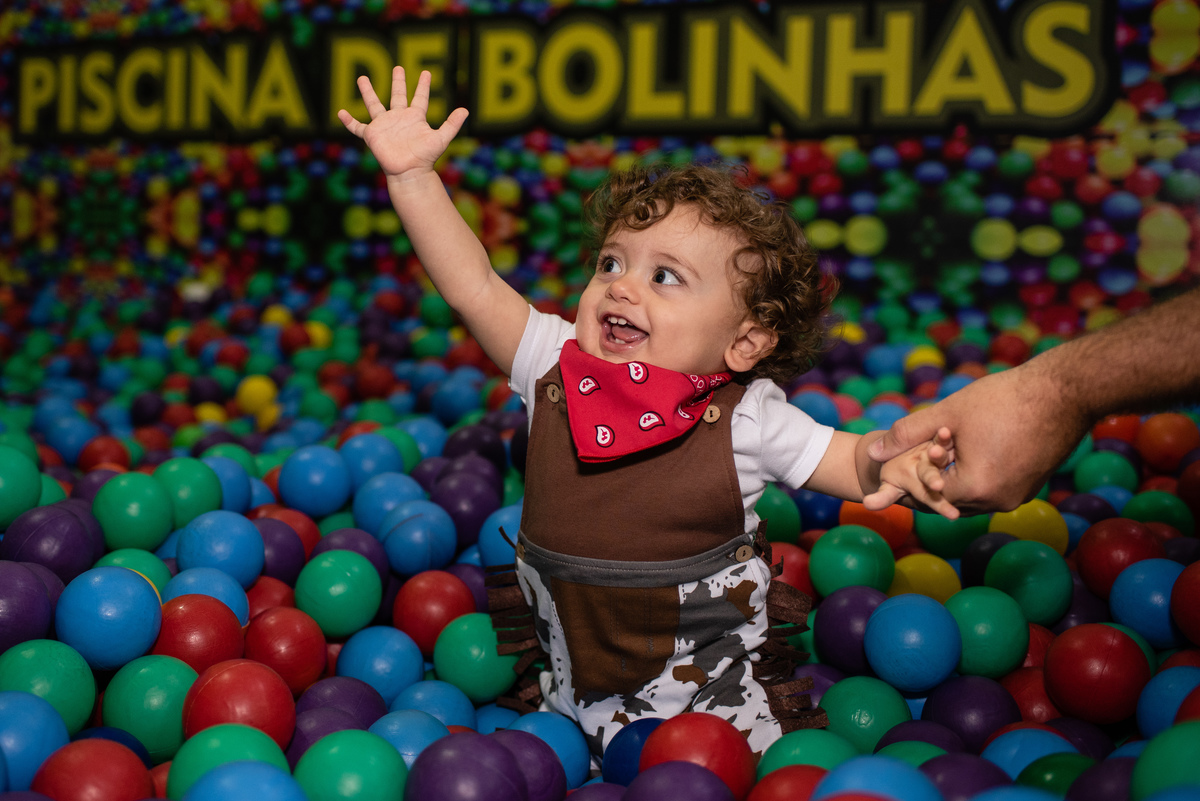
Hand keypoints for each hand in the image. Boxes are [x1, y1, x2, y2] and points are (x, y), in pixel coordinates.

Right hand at [338, 67, 468, 180]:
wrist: (409, 172)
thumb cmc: (425, 158)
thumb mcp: (441, 139)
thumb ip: (451, 124)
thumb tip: (465, 110)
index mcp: (414, 118)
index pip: (420, 98)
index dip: (423, 86)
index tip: (426, 73)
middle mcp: (399, 118)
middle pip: (397, 95)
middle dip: (398, 82)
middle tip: (398, 67)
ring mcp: (384, 126)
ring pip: (374, 105)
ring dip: (368, 92)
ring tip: (362, 77)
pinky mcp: (372, 136)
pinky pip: (358, 127)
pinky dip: (348, 122)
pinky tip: (340, 113)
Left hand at [866, 360, 1090, 514]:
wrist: (1066, 391)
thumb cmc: (1004, 398)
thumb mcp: (947, 413)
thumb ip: (906, 435)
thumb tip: (871, 453)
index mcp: (977, 487)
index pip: (928, 496)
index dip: (906, 485)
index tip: (890, 478)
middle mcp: (999, 500)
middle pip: (949, 501)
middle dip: (927, 486)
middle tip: (904, 473)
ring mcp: (1018, 496)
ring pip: (971, 497)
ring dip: (951, 482)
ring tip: (930, 463)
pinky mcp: (1030, 486)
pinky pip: (992, 489)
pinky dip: (974, 478)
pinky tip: (961, 458)